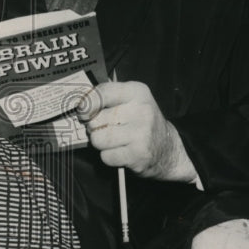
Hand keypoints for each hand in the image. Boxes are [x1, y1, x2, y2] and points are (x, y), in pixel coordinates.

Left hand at [77, 81, 197, 182]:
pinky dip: (109, 157)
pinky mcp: (138, 154)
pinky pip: (106, 156)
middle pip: (95, 119)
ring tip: (113, 141)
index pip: (102, 92)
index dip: (87, 104)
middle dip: (94, 127)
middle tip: (105, 129)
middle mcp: (141, 110)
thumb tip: (80, 105)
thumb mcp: (131, 101)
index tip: (84, 111)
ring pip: (97, 139)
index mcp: (137, 92)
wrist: (168, 148)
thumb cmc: (141, 122)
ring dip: (100, 143)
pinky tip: (121, 152)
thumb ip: (107, 98)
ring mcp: (141, 133)